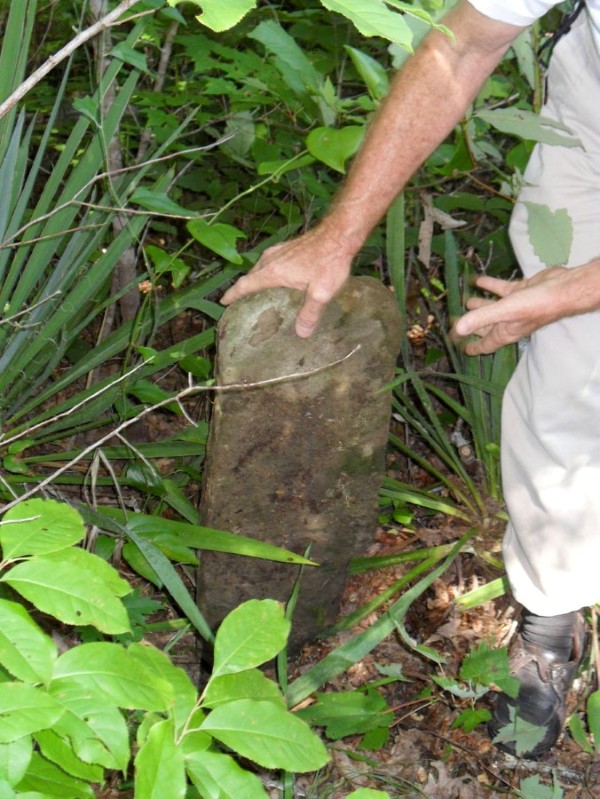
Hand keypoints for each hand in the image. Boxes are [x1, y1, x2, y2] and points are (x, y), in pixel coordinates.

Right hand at [221, 223, 354, 337]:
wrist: (339, 233)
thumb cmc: (329, 261)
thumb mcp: (321, 293)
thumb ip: (310, 313)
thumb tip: (301, 333)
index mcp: (273, 271)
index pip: (246, 284)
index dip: (233, 294)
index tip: (223, 301)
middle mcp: (271, 259)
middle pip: (251, 275)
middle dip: (243, 288)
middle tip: (240, 302)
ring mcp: (279, 250)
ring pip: (260, 267)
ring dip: (256, 278)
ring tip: (257, 292)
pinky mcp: (288, 246)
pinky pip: (270, 261)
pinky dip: (267, 271)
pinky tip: (278, 278)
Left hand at [452, 268, 571, 354]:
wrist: (561, 289)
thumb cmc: (535, 305)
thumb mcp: (504, 312)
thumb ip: (480, 319)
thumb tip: (457, 330)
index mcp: (505, 332)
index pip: (485, 345)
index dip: (473, 347)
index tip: (461, 349)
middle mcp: (509, 322)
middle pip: (486, 326)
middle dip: (472, 324)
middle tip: (456, 320)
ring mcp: (514, 306)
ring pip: (492, 307)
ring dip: (480, 304)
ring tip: (466, 300)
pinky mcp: (520, 291)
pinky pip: (501, 290)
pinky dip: (490, 285)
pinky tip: (478, 280)